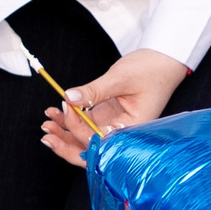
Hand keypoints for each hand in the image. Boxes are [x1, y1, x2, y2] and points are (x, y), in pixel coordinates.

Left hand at [41, 48, 189, 167]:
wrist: (163, 60)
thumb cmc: (151, 70)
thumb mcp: (120, 78)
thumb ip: (94, 91)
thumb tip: (69, 98)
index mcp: (135, 130)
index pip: (101, 141)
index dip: (79, 129)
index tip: (66, 108)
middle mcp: (125, 133)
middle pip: (93, 149)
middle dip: (67, 145)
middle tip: (46, 134)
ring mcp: (116, 125)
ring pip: (87, 137)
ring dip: (66, 131)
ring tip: (47, 121)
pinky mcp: (110, 116)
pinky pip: (88, 123)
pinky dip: (72, 119)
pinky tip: (57, 112)